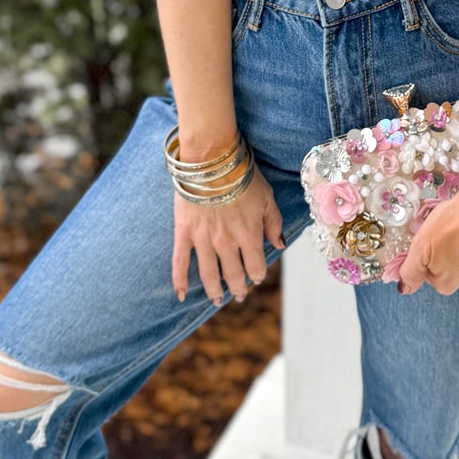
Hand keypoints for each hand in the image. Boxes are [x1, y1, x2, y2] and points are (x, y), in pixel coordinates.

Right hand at [172, 164, 284, 305]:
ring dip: (213, 291)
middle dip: (238, 288)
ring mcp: (203, 240)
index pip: (256, 267)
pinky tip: (182, 295)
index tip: (256, 277)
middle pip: (233, 275)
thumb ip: (273, 223)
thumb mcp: (267, 197)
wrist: (211, 159)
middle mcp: (226, 243)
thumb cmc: (242, 175)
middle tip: (239, 295)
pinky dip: (179, 281)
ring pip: (209, 274)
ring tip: (217, 299)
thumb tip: (279, 244)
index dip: (257, 275)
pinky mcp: (184, 233)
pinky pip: (180, 262)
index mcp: (249, 235)